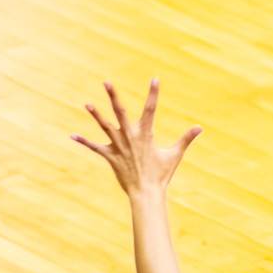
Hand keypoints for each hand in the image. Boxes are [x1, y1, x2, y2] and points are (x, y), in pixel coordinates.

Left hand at [72, 79, 200, 197]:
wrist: (146, 193)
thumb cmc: (161, 175)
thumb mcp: (174, 155)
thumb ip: (186, 139)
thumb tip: (200, 128)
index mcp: (146, 134)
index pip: (150, 109)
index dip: (153, 93)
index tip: (154, 79)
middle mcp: (130, 137)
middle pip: (120, 112)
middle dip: (113, 96)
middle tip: (106, 82)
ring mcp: (118, 146)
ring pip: (105, 126)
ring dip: (96, 115)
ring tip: (87, 104)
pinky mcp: (110, 157)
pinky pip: (95, 148)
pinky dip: (84, 142)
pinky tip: (72, 136)